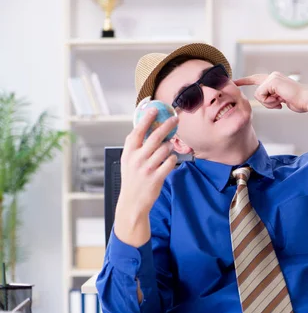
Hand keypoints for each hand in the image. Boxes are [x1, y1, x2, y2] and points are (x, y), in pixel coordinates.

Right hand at [114, 108, 177, 246]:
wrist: (132, 202)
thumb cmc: (132, 180)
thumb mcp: (128, 161)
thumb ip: (136, 147)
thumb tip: (147, 129)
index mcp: (128, 153)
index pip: (137, 131)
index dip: (147, 119)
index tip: (154, 109)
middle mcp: (137, 159)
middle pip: (155, 136)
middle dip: (167, 125)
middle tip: (175, 119)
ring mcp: (147, 168)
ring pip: (165, 149)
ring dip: (170, 147)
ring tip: (167, 149)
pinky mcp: (157, 177)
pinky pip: (171, 162)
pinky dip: (172, 159)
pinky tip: (169, 161)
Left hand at [234, 72, 307, 113]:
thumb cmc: (298, 101)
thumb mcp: (282, 99)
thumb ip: (273, 97)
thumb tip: (268, 100)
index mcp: (275, 79)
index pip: (256, 78)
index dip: (244, 81)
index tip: (234, 81)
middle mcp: (273, 76)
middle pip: (257, 90)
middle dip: (262, 98)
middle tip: (278, 100)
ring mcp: (272, 77)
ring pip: (258, 94)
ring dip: (269, 103)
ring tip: (282, 102)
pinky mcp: (272, 82)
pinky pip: (262, 95)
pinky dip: (270, 102)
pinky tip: (281, 101)